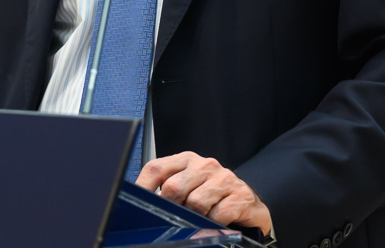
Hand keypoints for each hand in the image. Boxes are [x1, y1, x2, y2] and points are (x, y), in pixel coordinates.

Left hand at [137, 151, 271, 235]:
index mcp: (186, 160)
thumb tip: (140, 204)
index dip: (142, 188)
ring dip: (195, 218)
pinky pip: (217, 216)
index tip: (135, 205)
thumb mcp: (187, 189)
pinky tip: (216, 222)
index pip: (155, 168)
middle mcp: (205, 165)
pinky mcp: (240, 195)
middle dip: (172, 208)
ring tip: (200, 219)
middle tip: (177, 217)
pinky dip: (213, 224)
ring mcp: (224, 178)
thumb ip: (166, 191)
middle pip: (173, 187)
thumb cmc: (213, 196)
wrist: (248, 202)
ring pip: (195, 203)